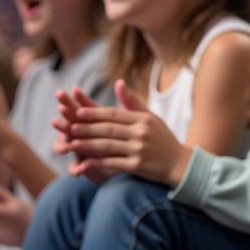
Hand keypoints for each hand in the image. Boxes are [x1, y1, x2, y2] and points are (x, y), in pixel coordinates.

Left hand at [59, 80, 190, 186]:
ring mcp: (140, 150)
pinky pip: (113, 163)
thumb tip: (118, 83)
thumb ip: (133, 103)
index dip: (95, 113)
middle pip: (108, 129)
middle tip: (69, 126)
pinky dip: (98, 162)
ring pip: (107, 146)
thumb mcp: (152, 118)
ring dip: (87, 145)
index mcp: (144, 119)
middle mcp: (142, 133)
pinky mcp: (138, 166)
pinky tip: (85, 162)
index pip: (114, 114)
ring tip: (71, 143)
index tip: (78, 112)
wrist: (180, 164)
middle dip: (87, 128)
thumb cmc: (163, 139)